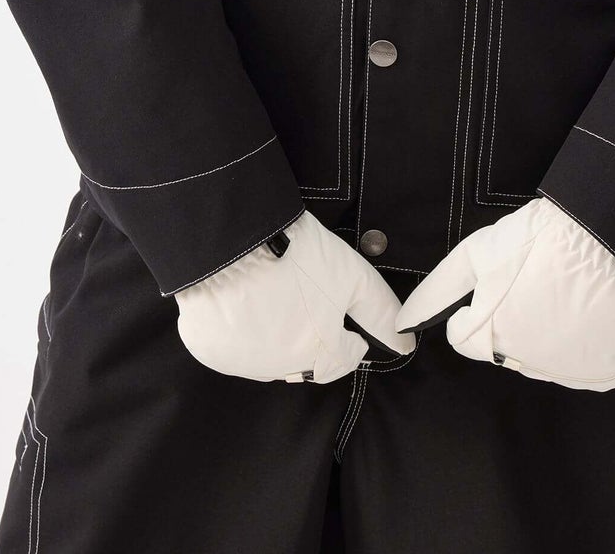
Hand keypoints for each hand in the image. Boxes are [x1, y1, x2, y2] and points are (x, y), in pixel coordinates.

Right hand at [174, 209, 416, 383]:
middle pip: (306, 360)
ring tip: (273, 293)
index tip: (340, 310)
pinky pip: (231, 345)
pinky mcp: (209, 349)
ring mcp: (241, 362)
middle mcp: (280, 370)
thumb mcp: (350, 275)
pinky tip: (242, 300)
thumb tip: (405, 344)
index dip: (348, 332)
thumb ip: (380, 311)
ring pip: (268, 355)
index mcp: (318, 357)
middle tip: (304, 295)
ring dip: (275, 335)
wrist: (226, 244)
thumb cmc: (293, 258)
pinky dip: (239, 329)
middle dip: (311, 335)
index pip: (345, 358)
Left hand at [395, 195, 614, 389]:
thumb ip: (437, 290)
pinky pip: (576, 367)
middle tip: (532, 284)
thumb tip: (402, 322)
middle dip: (508, 322)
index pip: (463, 337)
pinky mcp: (598, 372)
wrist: (605, 236)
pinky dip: (577, 347)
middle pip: (500, 349)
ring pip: (537, 358)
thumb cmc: (536, 240)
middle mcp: (523, 363)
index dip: (474, 306)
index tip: (498, 283)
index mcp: (489, 337)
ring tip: (558, 294)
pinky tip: (582, 314)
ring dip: (541, 335)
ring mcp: (564, 371)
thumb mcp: (477, 254)